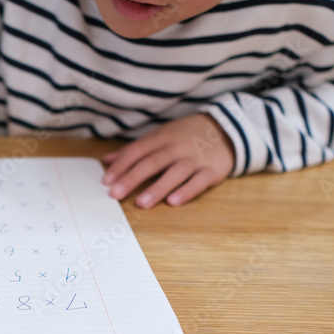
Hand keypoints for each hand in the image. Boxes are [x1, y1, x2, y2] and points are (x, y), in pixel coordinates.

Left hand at [102, 114, 235, 208]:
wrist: (227, 130)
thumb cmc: (187, 135)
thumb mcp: (161, 135)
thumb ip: (135, 149)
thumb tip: (107, 159)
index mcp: (163, 137)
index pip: (138, 150)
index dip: (121, 165)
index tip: (106, 180)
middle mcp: (177, 147)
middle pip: (152, 163)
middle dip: (132, 179)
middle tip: (115, 194)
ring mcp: (195, 158)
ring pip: (174, 173)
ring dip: (157, 188)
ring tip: (141, 203)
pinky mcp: (212, 171)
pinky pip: (198, 182)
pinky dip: (186, 191)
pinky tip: (173, 202)